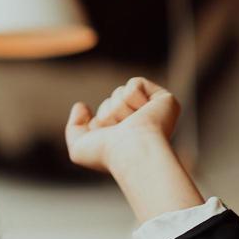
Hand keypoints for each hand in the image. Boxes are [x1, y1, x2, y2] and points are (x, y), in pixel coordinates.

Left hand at [65, 77, 180, 173]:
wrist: (131, 150)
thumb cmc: (106, 154)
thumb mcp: (79, 148)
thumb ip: (74, 127)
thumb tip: (81, 106)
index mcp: (127, 135)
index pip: (104, 113)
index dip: (100, 122)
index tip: (108, 139)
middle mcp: (143, 123)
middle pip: (111, 100)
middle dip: (108, 113)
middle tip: (121, 130)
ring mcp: (155, 112)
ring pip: (121, 92)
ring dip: (118, 108)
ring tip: (131, 124)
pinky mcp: (164, 99)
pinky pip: (135, 84)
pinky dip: (131, 96)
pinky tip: (142, 112)